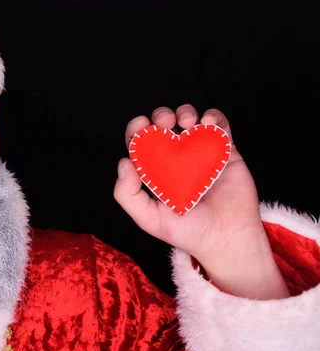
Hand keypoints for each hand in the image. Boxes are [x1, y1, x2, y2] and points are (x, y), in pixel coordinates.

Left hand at [114, 104, 289, 298]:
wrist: (226, 239)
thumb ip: (128, 195)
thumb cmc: (187, 231)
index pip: (140, 142)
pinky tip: (207, 123)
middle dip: (161, 116)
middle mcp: (176, 158)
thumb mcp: (149, 219)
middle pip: (163, 125)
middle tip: (165, 123)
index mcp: (155, 169)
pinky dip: (213, 117)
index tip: (141, 126)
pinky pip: (219, 126)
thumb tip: (124, 163)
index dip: (137, 129)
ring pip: (190, 119)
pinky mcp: (225, 151)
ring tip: (187, 122)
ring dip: (185, 112)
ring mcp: (200, 153)